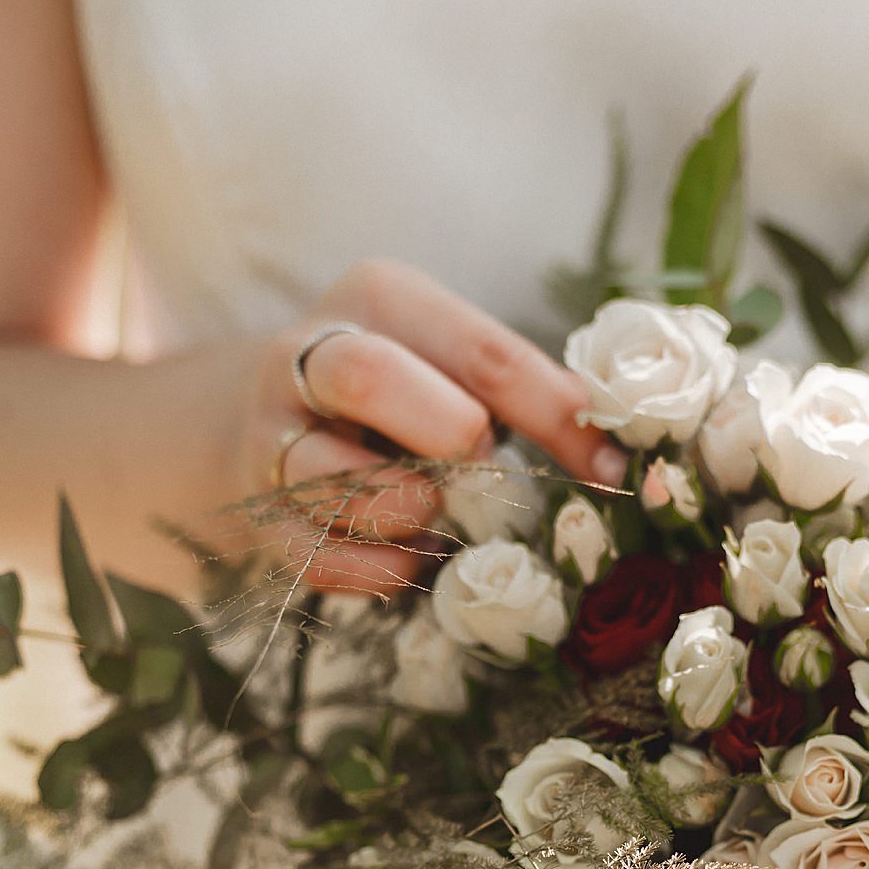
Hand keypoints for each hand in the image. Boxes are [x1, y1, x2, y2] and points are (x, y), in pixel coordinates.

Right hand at [244, 260, 627, 594]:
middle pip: (368, 377)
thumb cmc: (397, 389)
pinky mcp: (258, 511)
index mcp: (382, 299)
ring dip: (408, 510)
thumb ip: (525, 393)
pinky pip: (317, 553)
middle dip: (446, 435)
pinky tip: (415, 562)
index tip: (607, 469)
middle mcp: (311, 354)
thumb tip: (614, 454)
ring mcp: (272, 434)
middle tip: (481, 468)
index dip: (554, 416)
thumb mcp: (453, 361)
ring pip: (332, 474)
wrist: (254, 418)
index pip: (481, 352)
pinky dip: (382, 569)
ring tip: (439, 517)